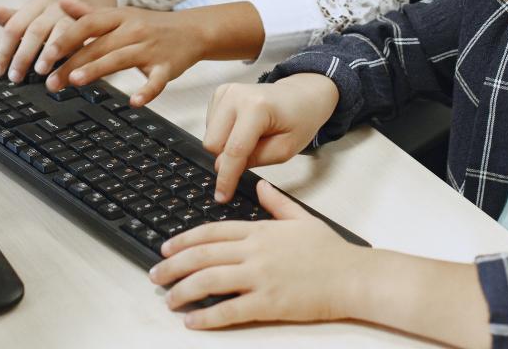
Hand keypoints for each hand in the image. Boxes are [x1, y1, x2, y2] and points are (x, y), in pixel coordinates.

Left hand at [0, 0, 111, 81]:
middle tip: (15, 77)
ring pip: (59, 33)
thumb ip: (13, 19)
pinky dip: (71, 56)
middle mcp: (55, 7)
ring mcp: (73, 15)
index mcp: (36, 4)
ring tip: (39, 71)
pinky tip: (65, 71)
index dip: (4, 51)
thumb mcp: (32, 18)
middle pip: (35, 30)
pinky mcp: (90, 26)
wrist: (89, 6)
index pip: (14, 26)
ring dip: (49, 53)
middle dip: (23, 55)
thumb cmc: (53, 18)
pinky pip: (80, 41)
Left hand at [35, 0, 265, 105]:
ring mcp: (152, 48)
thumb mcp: (120, 15)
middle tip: (51, 82)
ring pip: (121, 58)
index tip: (45, 54)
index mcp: (120, 17)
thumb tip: (60, 0)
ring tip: (76, 81)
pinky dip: (147, 91)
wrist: (193, 30)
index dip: (66, 38)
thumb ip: (89, 12)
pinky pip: (157, 80)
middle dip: (73, 63)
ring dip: (98, 69)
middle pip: (100, 45)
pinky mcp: (168, 67)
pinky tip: (135, 102)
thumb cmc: (150, 25)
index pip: (88, 25)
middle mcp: (134, 30)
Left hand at [150, 181, 362, 327]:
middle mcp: (255, 251)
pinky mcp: (268, 304)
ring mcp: (260, 277)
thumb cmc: (329, 250)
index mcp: (260, 230)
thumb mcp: (300, 217)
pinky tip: (193, 322)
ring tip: (169, 300)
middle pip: (203, 256)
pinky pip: (230, 310)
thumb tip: (260, 186)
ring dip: (184, 291)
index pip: (212, 232)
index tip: (167, 247)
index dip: (185, 240)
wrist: (351, 276)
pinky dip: (207, 317)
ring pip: (210, 281)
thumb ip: (276, 203)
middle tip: (156, 275)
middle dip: (174, 266)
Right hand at [204, 75, 339, 201]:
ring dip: (225, 145)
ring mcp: (226, 91)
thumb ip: (255, 159)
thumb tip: (223, 167)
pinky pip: (210, 126)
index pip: (235, 149)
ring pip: (209, 136)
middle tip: (251, 154)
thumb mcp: (286, 149)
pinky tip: (241, 128)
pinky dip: (224, 134)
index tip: (221, 196)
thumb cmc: (298, 120)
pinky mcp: (220, 93)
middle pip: (214, 143)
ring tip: (250, 138)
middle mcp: (236, 95)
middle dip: (227, 158)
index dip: (227, 177)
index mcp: (257, 107)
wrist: (300, 95)